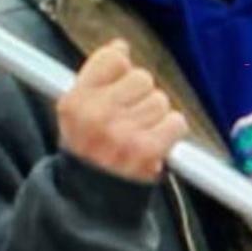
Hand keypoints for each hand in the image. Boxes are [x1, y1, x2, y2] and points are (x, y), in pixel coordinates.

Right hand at [57, 40, 187, 182]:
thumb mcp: (76, 114)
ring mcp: (122, 132)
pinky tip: (155, 144)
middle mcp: (96, 114)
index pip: (113, 59)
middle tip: (129, 118)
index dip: (121, 70)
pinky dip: (171, 132)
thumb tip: (121, 47)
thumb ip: (96, 77)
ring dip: (155, 117)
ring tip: (139, 135)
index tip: (119, 84)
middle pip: (141, 78)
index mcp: (75, 101)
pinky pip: (176, 121)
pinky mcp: (147, 148)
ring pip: (160, 100)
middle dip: (140, 96)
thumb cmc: (89, 153)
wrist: (92, 203)